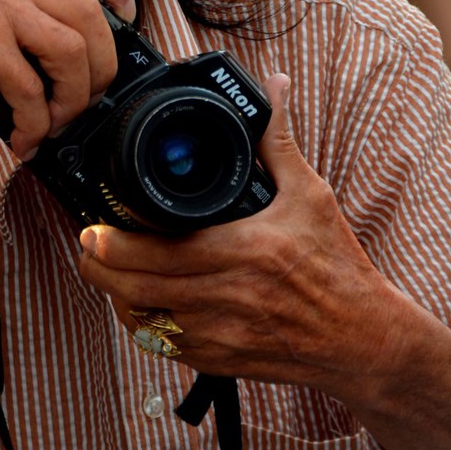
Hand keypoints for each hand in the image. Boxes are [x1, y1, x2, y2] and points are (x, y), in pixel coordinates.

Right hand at [0, 0, 135, 161]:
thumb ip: (31, 13)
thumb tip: (97, 47)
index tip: (124, 13)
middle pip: (91, 12)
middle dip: (100, 70)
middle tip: (82, 102)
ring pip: (73, 51)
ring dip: (71, 102)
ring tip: (50, 124)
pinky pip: (34, 88)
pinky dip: (36, 125)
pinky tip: (22, 137)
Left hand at [79, 74, 405, 393]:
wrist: (364, 338)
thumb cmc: (338, 267)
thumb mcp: (311, 195)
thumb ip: (279, 141)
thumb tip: (275, 88)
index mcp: (247, 251)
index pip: (161, 253)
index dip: (115, 246)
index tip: (93, 229)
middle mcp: (229, 297)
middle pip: (138, 290)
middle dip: (99, 269)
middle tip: (86, 246)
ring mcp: (223, 336)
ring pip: (145, 323)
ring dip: (117, 297)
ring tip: (105, 271)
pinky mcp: (222, 361)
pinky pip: (166, 348)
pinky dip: (144, 326)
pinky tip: (140, 304)